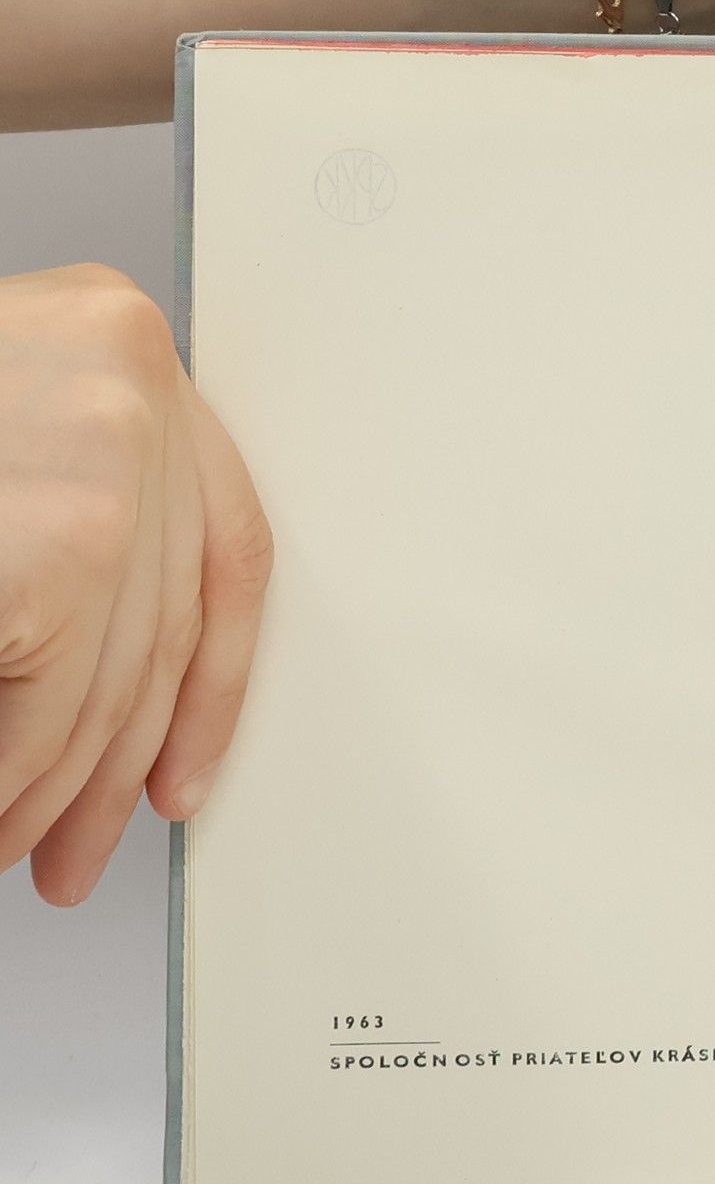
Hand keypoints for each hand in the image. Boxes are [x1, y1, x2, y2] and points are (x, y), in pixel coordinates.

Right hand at [0, 264, 271, 904]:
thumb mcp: (0, 442)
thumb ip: (57, 520)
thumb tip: (114, 696)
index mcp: (115, 339)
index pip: (224, 543)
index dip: (215, 677)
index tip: (183, 765)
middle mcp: (129, 388)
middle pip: (165, 626)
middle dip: (119, 758)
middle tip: (84, 841)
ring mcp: (101, 465)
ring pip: (108, 679)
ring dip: (57, 787)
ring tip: (19, 844)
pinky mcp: (63, 550)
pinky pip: (46, 707)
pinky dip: (16, 776)